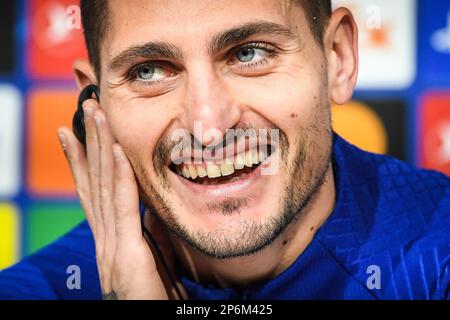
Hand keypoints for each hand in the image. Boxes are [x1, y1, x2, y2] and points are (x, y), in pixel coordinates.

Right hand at [57, 98, 184, 299]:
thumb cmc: (155, 297)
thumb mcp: (151, 258)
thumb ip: (148, 232)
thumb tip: (151, 207)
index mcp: (110, 239)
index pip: (93, 193)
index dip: (83, 162)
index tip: (77, 133)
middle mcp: (104, 239)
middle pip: (93, 183)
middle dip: (88, 143)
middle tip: (86, 109)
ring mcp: (111, 247)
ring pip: (103, 187)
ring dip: (99, 147)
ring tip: (94, 115)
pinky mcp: (127, 255)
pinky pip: (122, 208)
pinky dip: (118, 177)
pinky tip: (115, 151)